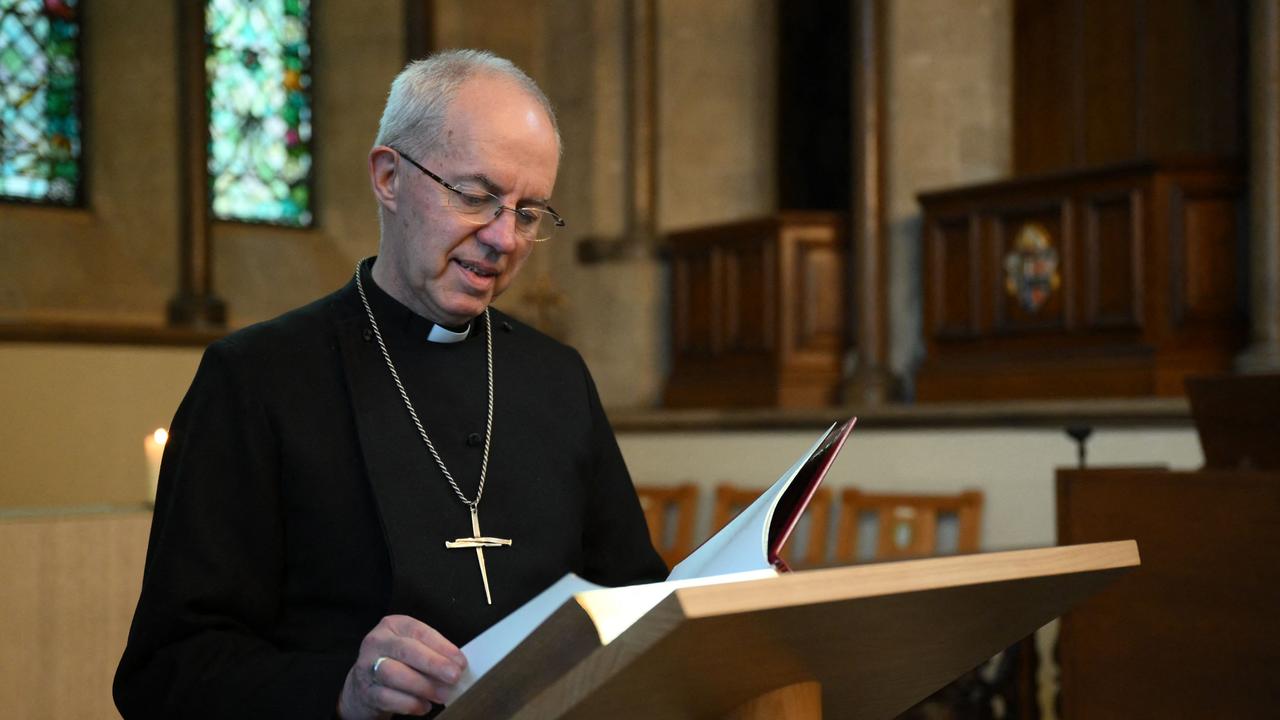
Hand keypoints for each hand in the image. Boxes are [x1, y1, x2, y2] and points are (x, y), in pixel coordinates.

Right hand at [336, 615, 467, 718]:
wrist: (363, 686)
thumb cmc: (396, 662)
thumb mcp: (412, 648)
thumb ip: (432, 652)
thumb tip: (458, 666)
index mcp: (393, 626)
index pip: (419, 632)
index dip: (442, 646)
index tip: (460, 661)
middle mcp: (377, 642)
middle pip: (406, 650)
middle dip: (433, 664)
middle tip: (454, 676)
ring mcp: (367, 667)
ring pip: (394, 674)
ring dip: (423, 686)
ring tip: (442, 695)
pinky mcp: (365, 692)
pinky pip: (387, 698)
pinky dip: (409, 703)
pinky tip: (424, 706)